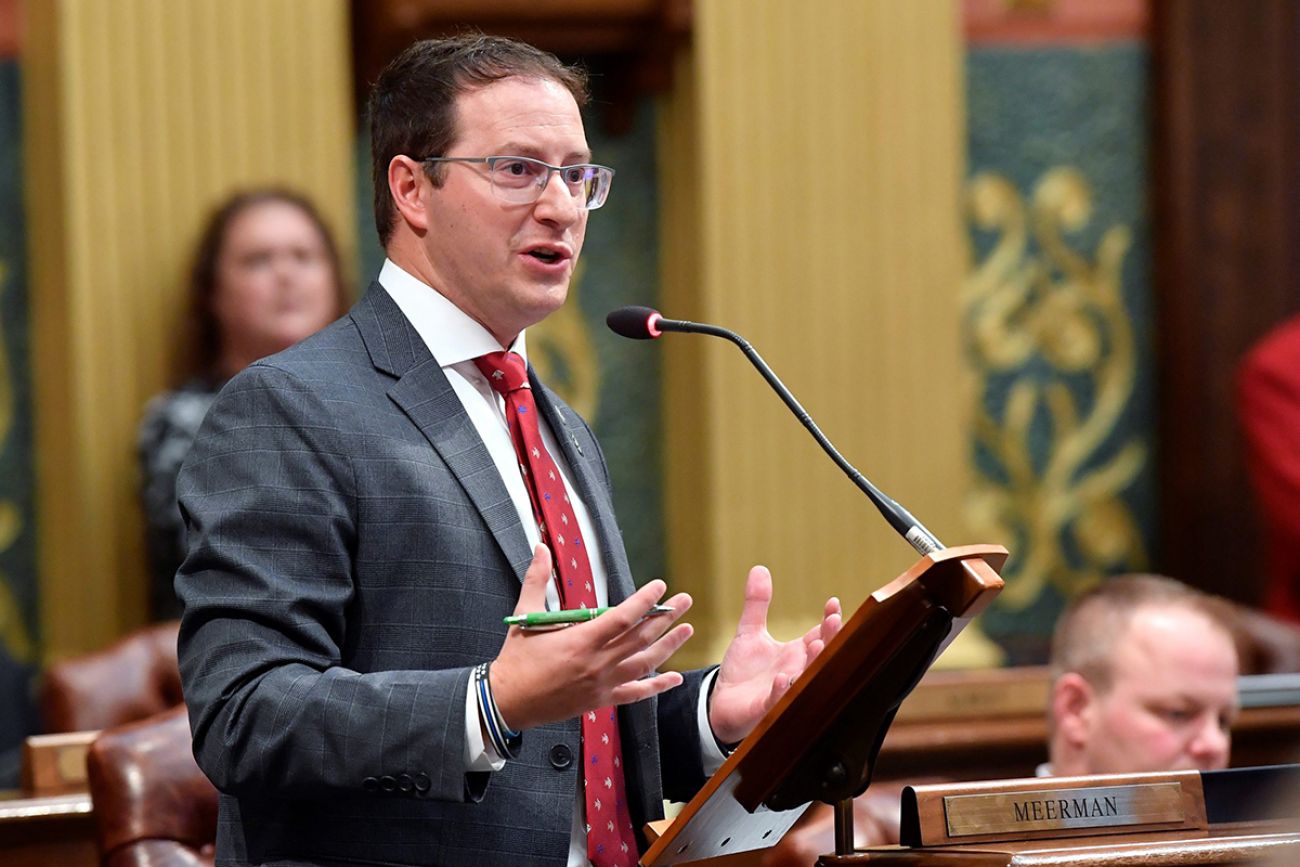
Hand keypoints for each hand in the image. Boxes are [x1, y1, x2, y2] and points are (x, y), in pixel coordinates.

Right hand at [490, 545, 694, 731]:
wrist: (508, 701)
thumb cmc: (517, 659)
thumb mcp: (524, 615)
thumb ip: (536, 580)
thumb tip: (540, 549)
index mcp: (581, 640)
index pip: (622, 617)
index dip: (644, 600)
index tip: (659, 586)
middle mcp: (597, 663)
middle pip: (640, 637)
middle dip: (666, 617)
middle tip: (684, 601)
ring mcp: (602, 683)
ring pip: (644, 663)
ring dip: (668, 645)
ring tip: (686, 629)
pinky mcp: (601, 699)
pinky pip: (635, 694)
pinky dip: (656, 687)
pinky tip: (673, 677)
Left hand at [708, 566, 841, 744]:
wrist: (722, 703)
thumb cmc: (743, 671)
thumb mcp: (749, 632)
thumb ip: (756, 603)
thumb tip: (759, 568)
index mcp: (795, 653)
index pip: (820, 635)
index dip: (829, 620)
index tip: (832, 602)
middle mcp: (795, 671)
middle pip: (821, 656)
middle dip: (830, 640)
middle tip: (835, 622)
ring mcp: (783, 691)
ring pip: (805, 679)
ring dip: (812, 664)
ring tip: (817, 646)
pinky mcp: (765, 708)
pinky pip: (778, 700)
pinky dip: (782, 690)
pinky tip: (783, 678)